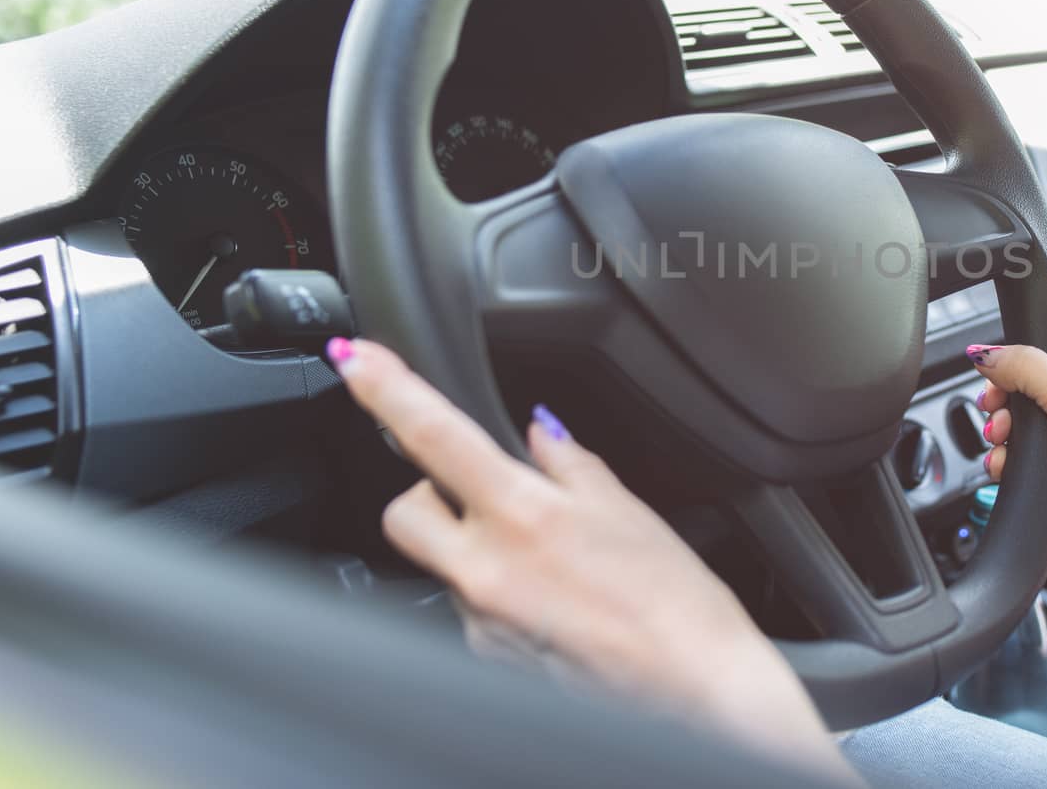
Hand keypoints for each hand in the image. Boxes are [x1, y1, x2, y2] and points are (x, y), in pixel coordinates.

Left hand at [325, 337, 855, 781]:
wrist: (693, 689)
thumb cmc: (676, 603)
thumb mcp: (627, 511)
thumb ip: (570, 464)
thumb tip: (539, 433)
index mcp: (524, 514)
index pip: (434, 435)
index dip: (385, 388)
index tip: (352, 357)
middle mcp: (486, 569)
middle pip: (405, 512)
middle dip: (430, 494)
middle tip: (482, 496)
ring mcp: (479, 620)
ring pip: (440, 565)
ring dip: (472, 551)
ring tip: (545, 566)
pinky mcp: (485, 659)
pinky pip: (469, 612)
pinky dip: (498, 598)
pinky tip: (551, 607)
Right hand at [969, 288, 1046, 557]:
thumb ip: (1025, 367)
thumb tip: (987, 354)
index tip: (1024, 307)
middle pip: (1033, 367)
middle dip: (1004, 384)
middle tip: (994, 398)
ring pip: (1026, 412)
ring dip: (1003, 424)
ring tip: (1002, 435)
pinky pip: (1028, 450)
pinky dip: (1011, 456)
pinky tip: (1006, 461)